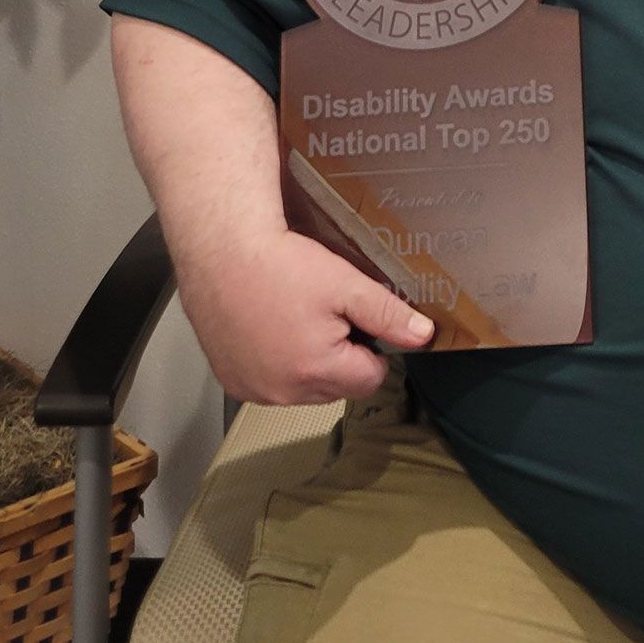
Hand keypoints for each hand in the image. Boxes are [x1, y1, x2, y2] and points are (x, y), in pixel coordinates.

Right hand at [177, 227, 432, 404]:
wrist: (220, 251)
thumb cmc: (280, 264)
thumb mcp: (344, 283)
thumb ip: (387, 314)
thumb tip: (423, 335)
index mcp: (317, 371)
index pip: (370, 380)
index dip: (371, 349)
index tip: (356, 321)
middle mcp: (283, 391)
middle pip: (336, 387)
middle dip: (340, 357)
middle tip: (324, 315)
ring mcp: (253, 389)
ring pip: (302, 389)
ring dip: (306, 365)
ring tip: (295, 319)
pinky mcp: (231, 381)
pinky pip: (267, 385)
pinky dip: (274, 365)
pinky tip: (269, 329)